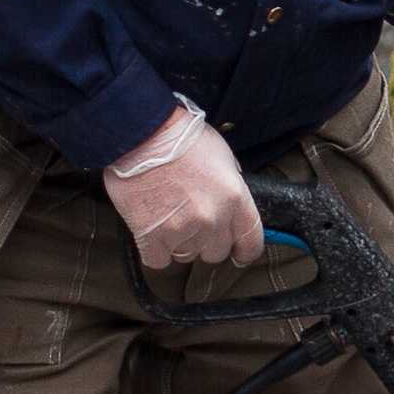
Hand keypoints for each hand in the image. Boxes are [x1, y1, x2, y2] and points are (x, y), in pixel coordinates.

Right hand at [101, 106, 270, 270]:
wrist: (142, 132)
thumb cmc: (181, 137)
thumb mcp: (223, 156)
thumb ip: (232, 187)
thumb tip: (231, 205)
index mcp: (235, 199)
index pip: (251, 243)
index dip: (244, 251)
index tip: (238, 253)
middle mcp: (213, 219)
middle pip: (216, 252)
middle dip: (206, 240)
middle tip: (191, 220)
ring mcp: (183, 230)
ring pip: (187, 255)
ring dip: (179, 242)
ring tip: (167, 216)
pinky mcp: (152, 236)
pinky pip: (159, 260)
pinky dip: (155, 250)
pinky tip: (152, 231)